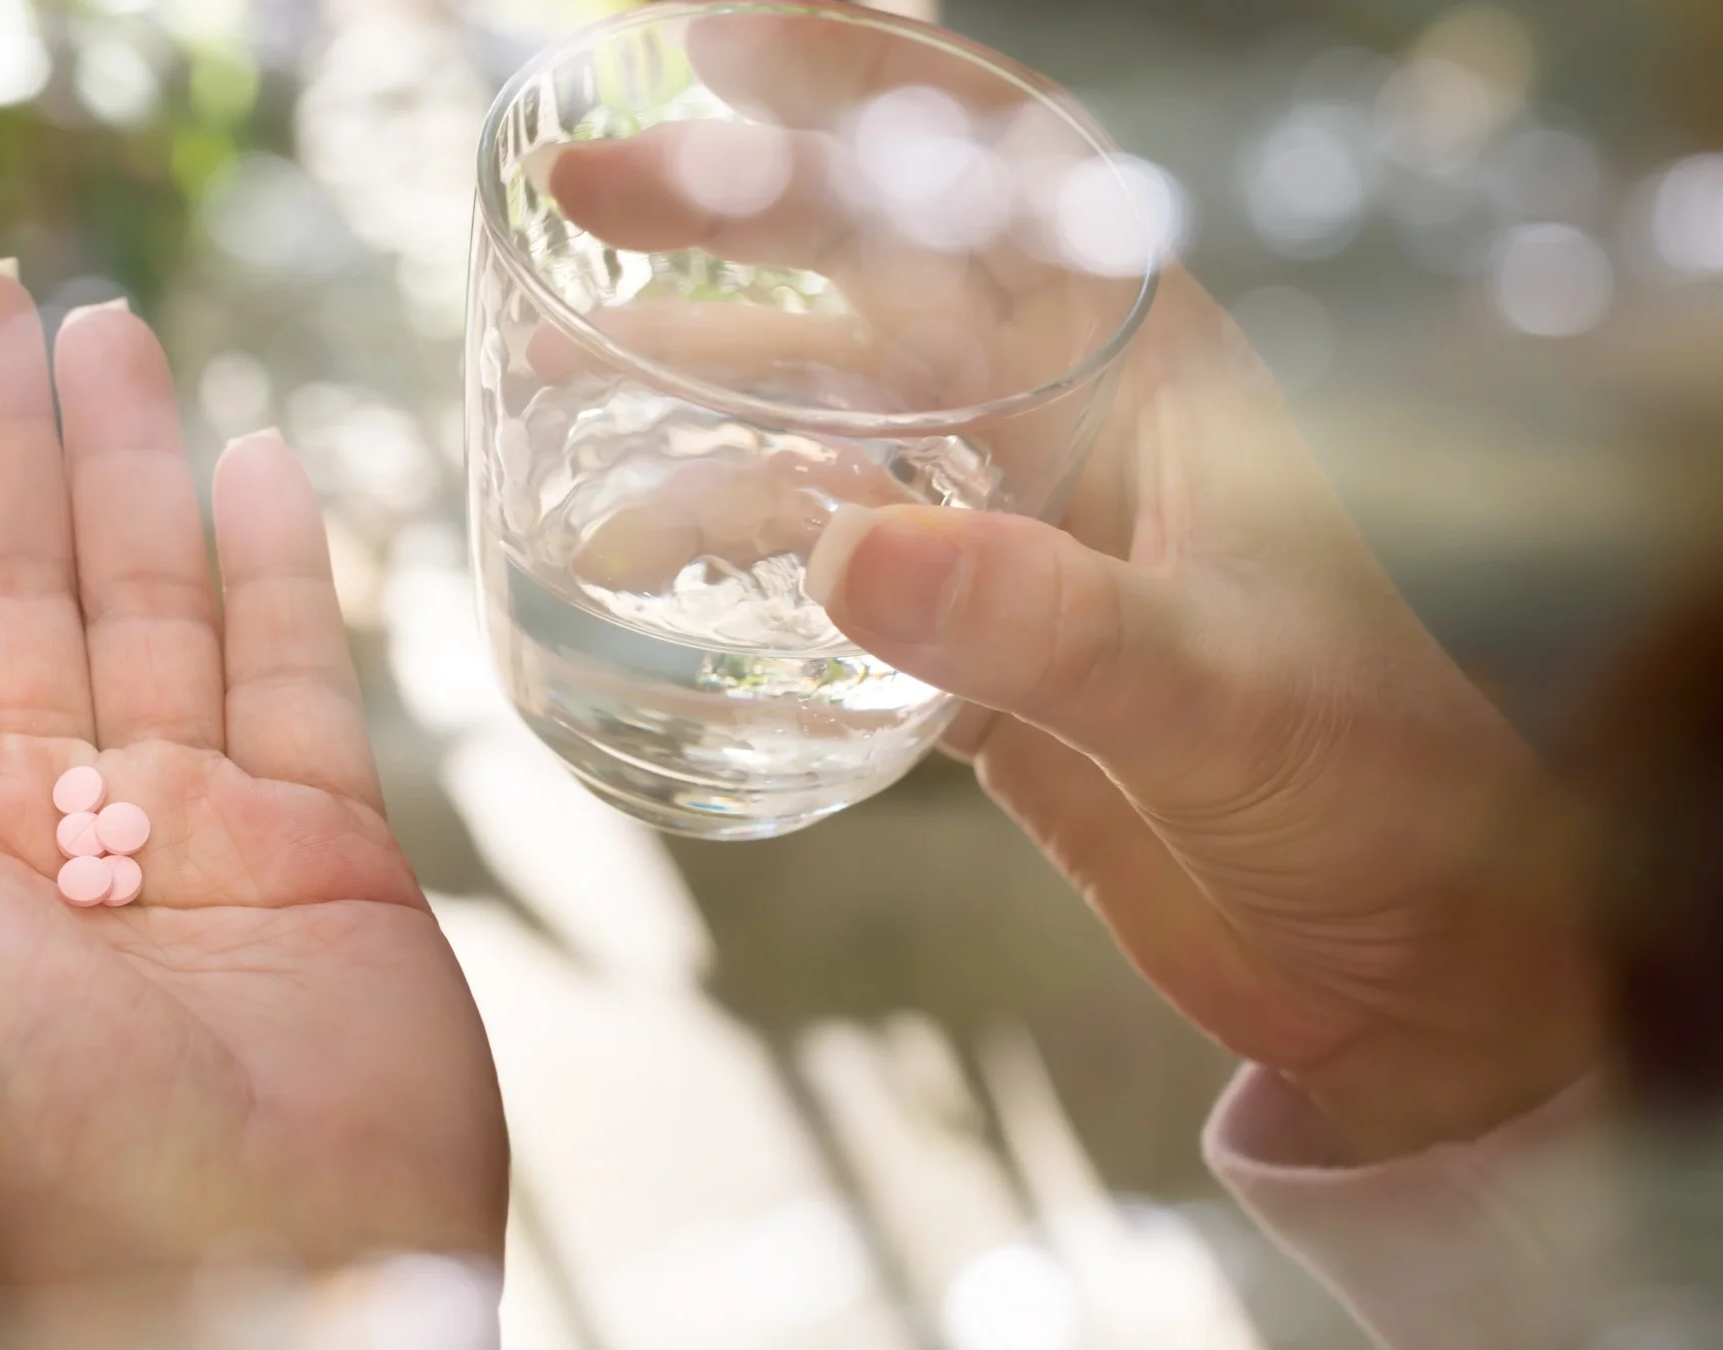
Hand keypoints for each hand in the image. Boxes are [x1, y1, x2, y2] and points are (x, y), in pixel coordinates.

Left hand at [0, 265, 506, 1340]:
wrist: (255, 1277)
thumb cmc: (20, 1142)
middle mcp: (41, 824)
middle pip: (11, 586)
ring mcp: (187, 828)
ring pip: (148, 606)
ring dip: (127, 469)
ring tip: (113, 330)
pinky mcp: (321, 846)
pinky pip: (291, 674)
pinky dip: (273, 568)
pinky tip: (248, 463)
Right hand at [541, 10, 1601, 1160]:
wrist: (1396, 952)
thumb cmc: (1365, 791)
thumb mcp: (1214, 697)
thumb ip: (1041, 626)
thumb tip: (842, 550)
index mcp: (1152, 370)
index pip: (998, 173)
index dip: (862, 87)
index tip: (715, 50)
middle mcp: (1073, 423)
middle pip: (877, 271)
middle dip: (724, 222)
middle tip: (574, 207)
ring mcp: (1017, 531)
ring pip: (829, 412)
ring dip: (696, 389)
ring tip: (551, 380)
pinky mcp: (978, 640)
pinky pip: (823, 555)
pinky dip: (729, 545)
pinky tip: (639, 559)